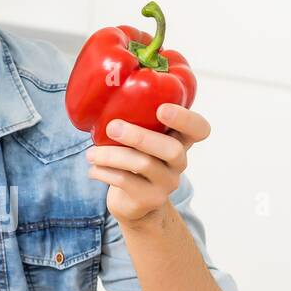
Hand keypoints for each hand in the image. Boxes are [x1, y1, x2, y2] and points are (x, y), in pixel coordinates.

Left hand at [86, 102, 210, 223]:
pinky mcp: (150, 199)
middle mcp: (179, 162)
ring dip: (111, 155)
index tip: (162, 109)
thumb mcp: (141, 138)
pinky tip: (93, 169)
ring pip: (143, 165)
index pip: (200, 129)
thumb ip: (137, 119)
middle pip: (171, 149)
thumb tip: (107, 87)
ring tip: (90, 153)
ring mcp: (167, 183)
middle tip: (112, 126)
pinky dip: (105, 173)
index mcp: (180, 140)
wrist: (134, 204)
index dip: (185, 119)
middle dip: (140, 136)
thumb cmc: (135, 159)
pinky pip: (126, 182)